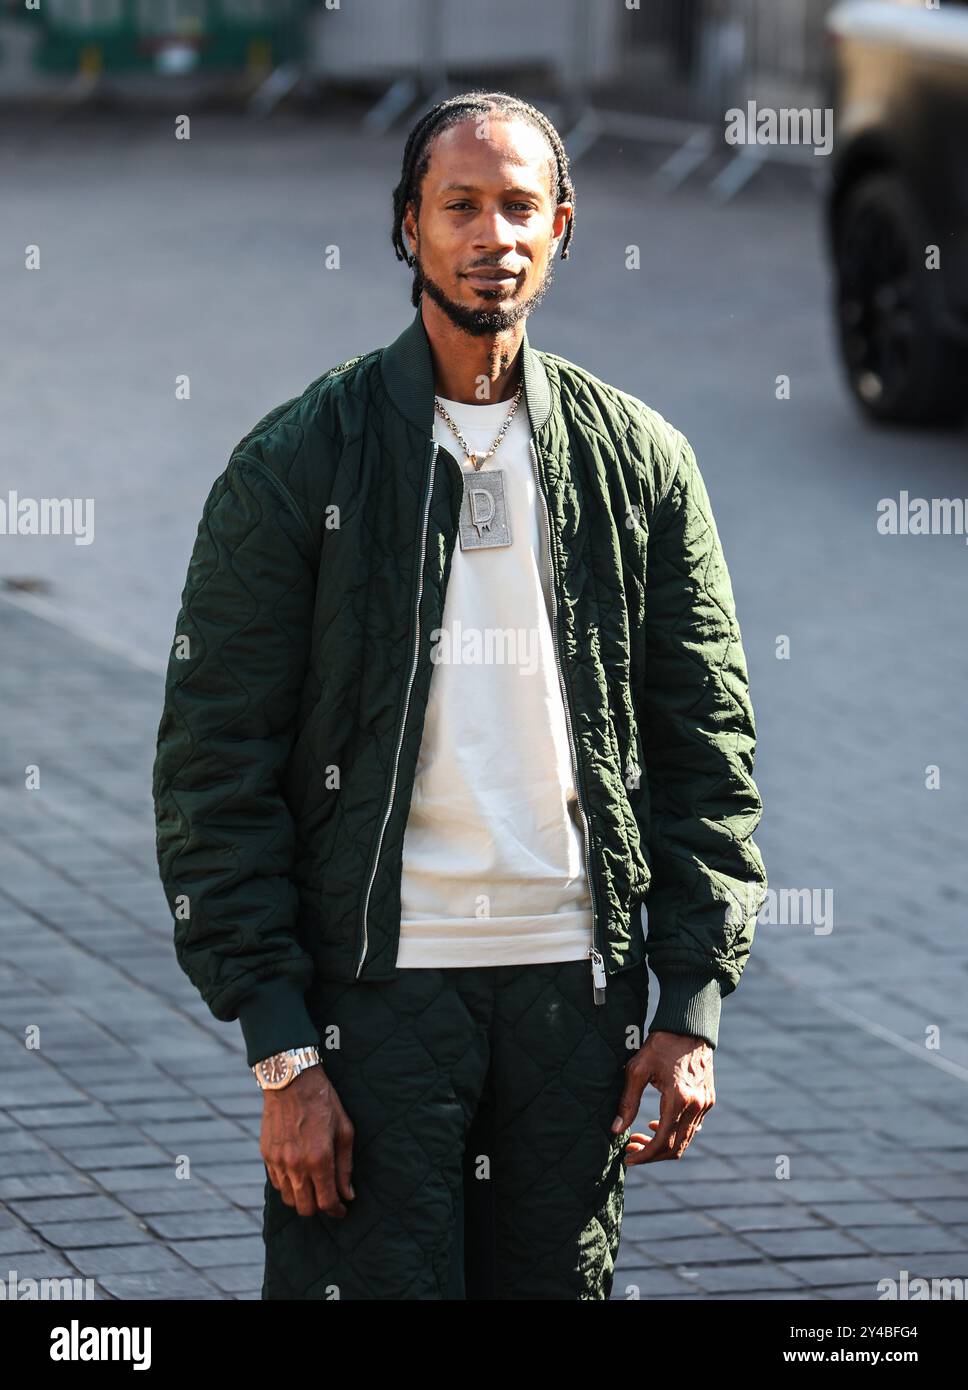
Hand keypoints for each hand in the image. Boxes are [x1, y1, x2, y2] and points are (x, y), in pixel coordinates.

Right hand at [261, 1065, 355, 1217]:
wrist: (291, 1081)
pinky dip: (288, 1186)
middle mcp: (296, 1165)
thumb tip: (348, 1194)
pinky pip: (277, 1183)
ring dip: (302, 1199)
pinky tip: (298, 1174)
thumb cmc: (323, 1102)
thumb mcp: (344, 1130)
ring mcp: (278, 1161)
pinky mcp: (266, 1155)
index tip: (342, 1210)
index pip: (327, 1202)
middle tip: (328, 1199)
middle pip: (305, 1208)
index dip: (337, 1211)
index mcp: (319, 1159)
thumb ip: (345, 1166)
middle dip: (319, 1209)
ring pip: (289, 1199)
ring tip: (313, 1187)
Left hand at [611, 1029, 714, 1163]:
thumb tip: (616, 1130)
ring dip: (662, 1144)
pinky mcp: (708, 1100)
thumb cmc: (660, 1044)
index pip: (662, 1142)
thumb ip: (627, 1102)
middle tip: (630, 1149)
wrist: (688, 1026)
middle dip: (651, 1154)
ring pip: (685, 1140)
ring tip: (639, 1137)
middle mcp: (696, 1106)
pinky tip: (657, 1124)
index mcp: (678, 1099)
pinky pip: (693, 1127)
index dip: (644, 1155)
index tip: (628, 1158)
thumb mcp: (637, 1069)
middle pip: (675, 1148)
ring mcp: (705, 1104)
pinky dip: (675, 1133)